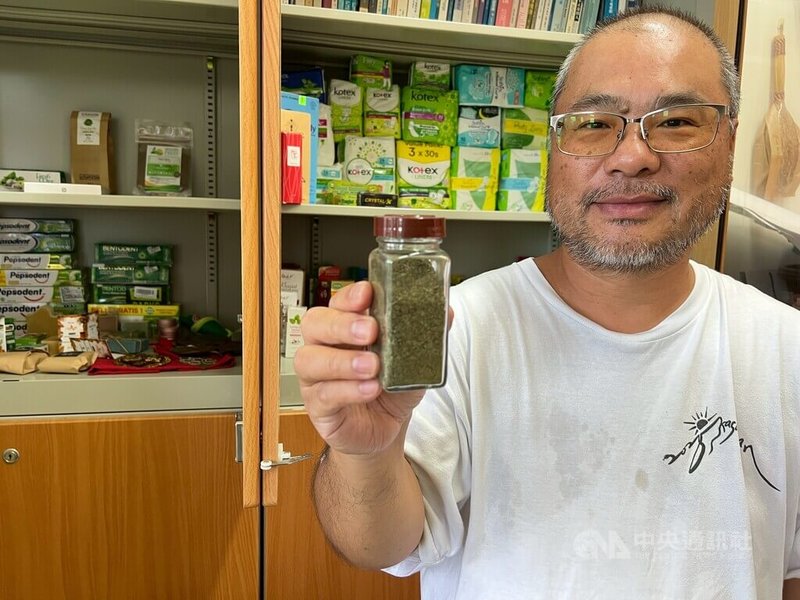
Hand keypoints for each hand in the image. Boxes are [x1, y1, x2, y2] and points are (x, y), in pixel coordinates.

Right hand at [294, 281, 424, 455]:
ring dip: (342, 361)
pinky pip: (323, 394)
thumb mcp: (414, 359)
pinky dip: (348, 390)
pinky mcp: (318, 406)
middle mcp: (324, 346)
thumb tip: (445, 310)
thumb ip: (426, 334)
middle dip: (342, 324)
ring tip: (372, 366)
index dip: (350, 296)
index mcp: (345, 327)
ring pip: (309, 359)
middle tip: (371, 331)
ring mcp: (316, 376)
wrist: (387, 427)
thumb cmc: (392, 387)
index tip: (367, 293)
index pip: (338, 302)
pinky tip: (369, 389)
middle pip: (315, 324)